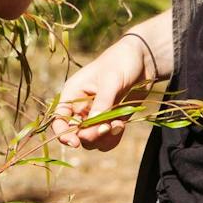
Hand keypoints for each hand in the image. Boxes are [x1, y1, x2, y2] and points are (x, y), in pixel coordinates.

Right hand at [51, 34, 156, 150]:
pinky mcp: (111, 120)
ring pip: (92, 140)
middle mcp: (81, 107)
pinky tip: (122, 125)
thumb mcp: (111, 80)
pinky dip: (113, 137)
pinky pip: (106, 139)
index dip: (63, 134)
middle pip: (77, 134)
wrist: (143, 59)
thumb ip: (102, 103)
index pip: (59, 120)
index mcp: (73, 94)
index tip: (75, 143)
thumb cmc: (121, 61)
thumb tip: (93, 126)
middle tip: (107, 127)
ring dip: (104, 138)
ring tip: (118, 124)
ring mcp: (96, 115)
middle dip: (91, 135)